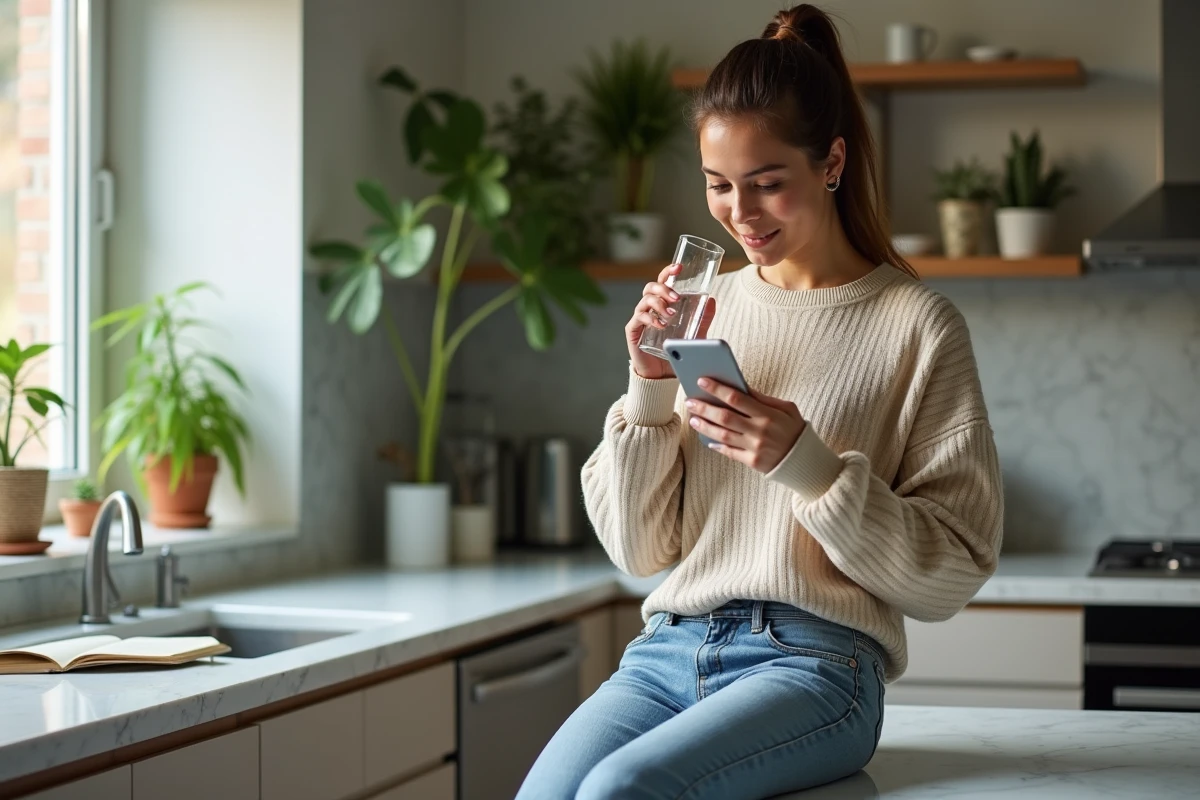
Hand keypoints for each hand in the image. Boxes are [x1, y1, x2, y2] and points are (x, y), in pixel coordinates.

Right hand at [626, 264, 716, 379]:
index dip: (668, 272)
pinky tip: (661, 325)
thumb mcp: (694, 333)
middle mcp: (649, 308)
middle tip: (677, 298)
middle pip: (651, 287)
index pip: (662, 282)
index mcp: (662, 304)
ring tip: (671, 314)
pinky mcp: (633, 331)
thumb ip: (703, 318)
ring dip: (659, 304)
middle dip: (664, 289)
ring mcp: (640, 319)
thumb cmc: (677, 350)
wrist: (663, 375)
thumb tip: (712, 299)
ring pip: (645, 300)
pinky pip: (639, 318)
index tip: (679, 267)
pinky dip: (651, 319)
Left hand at [685, 379, 806, 473]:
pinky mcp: (752, 462)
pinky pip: (729, 452)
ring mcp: (755, 448)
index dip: (717, 389)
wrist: (806, 460)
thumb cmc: (794, 429)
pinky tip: (706, 439)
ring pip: (722, 435)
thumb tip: (741, 386)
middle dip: (704, 408)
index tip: (702, 381)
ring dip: (705, 426)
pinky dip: (716, 445)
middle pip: (725, 417)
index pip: (736, 398)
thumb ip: (763, 398)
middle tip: (690, 401)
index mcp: (768, 414)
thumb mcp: (786, 408)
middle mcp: (759, 431)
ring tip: (693, 419)